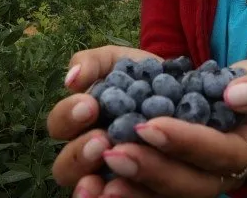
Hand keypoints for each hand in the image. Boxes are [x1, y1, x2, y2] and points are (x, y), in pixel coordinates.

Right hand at [47, 45, 162, 186]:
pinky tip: (133, 190)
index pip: (59, 126)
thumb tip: (71, 79)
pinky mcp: (144, 189)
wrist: (186, 89)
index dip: (69, 117)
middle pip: (66, 168)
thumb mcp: (119, 61)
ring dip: (99, 186)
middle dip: (80, 155)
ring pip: (95, 193)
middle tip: (102, 140)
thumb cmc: (144, 75)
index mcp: (80, 124)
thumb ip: (92, 63)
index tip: (90, 105)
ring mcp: (116, 176)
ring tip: (118, 164)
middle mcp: (91, 155)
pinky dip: (131, 197)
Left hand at [52, 57, 246, 197]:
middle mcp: (215, 178)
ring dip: (124, 189)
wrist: (225, 98)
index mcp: (246, 153)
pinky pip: (138, 196)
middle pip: (185, 187)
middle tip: (113, 151)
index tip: (150, 126)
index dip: (186, 143)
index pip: (219, 155)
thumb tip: (235, 95)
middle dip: (148, 170)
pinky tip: (88, 186)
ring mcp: (185, 184)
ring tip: (92, 174)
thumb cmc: (243, 87)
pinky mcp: (157, 182)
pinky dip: (111, 193)